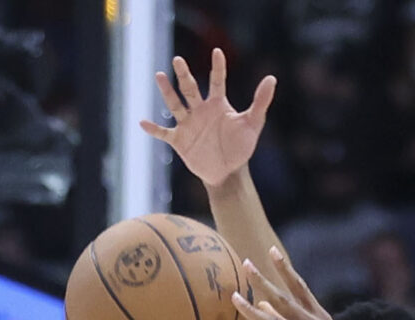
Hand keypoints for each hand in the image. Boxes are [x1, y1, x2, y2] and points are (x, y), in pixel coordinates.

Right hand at [138, 50, 275, 187]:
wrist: (228, 172)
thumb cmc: (241, 148)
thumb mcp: (253, 124)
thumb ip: (260, 102)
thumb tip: (272, 79)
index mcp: (217, 104)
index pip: (217, 81)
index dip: (218, 67)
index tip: (217, 51)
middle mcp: (200, 110)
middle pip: (190, 88)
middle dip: (183, 74)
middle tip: (177, 60)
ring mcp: (188, 124)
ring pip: (175, 104)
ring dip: (167, 92)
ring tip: (159, 75)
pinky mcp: (180, 140)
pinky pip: (164, 133)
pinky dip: (154, 129)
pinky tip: (143, 122)